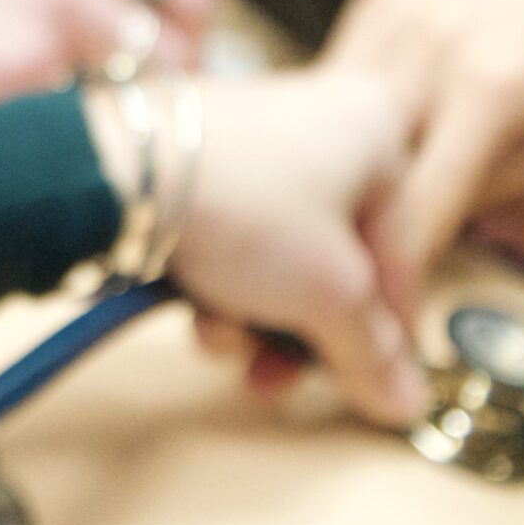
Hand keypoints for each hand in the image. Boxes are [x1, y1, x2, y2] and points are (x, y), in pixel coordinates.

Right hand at [0, 0, 220, 130]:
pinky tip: (44, 156)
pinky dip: (84, 147)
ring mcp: (58, 4)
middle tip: (145, 113)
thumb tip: (99, 24)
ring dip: (137, 115)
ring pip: (159, 78)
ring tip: (93, 145)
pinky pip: (97, 122)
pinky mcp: (29, 73)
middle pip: (188, 13)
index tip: (151, 58)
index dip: (167, 17)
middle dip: (177, 66)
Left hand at [100, 69, 431, 425]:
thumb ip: (373, 353)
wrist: (119, 172)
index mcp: (377, 132)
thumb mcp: (330, 293)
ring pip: (280, 260)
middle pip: (337, 263)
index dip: (389, 333)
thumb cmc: (247, 209)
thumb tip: (403, 401)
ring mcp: (255, 141)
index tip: (372, 387)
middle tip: (280, 376)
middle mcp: (322, 123)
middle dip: (303, 332)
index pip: (405, 254)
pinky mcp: (198, 163)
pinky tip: (195, 312)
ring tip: (223, 338)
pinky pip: (232, 241)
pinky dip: (218, 286)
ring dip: (254, 319)